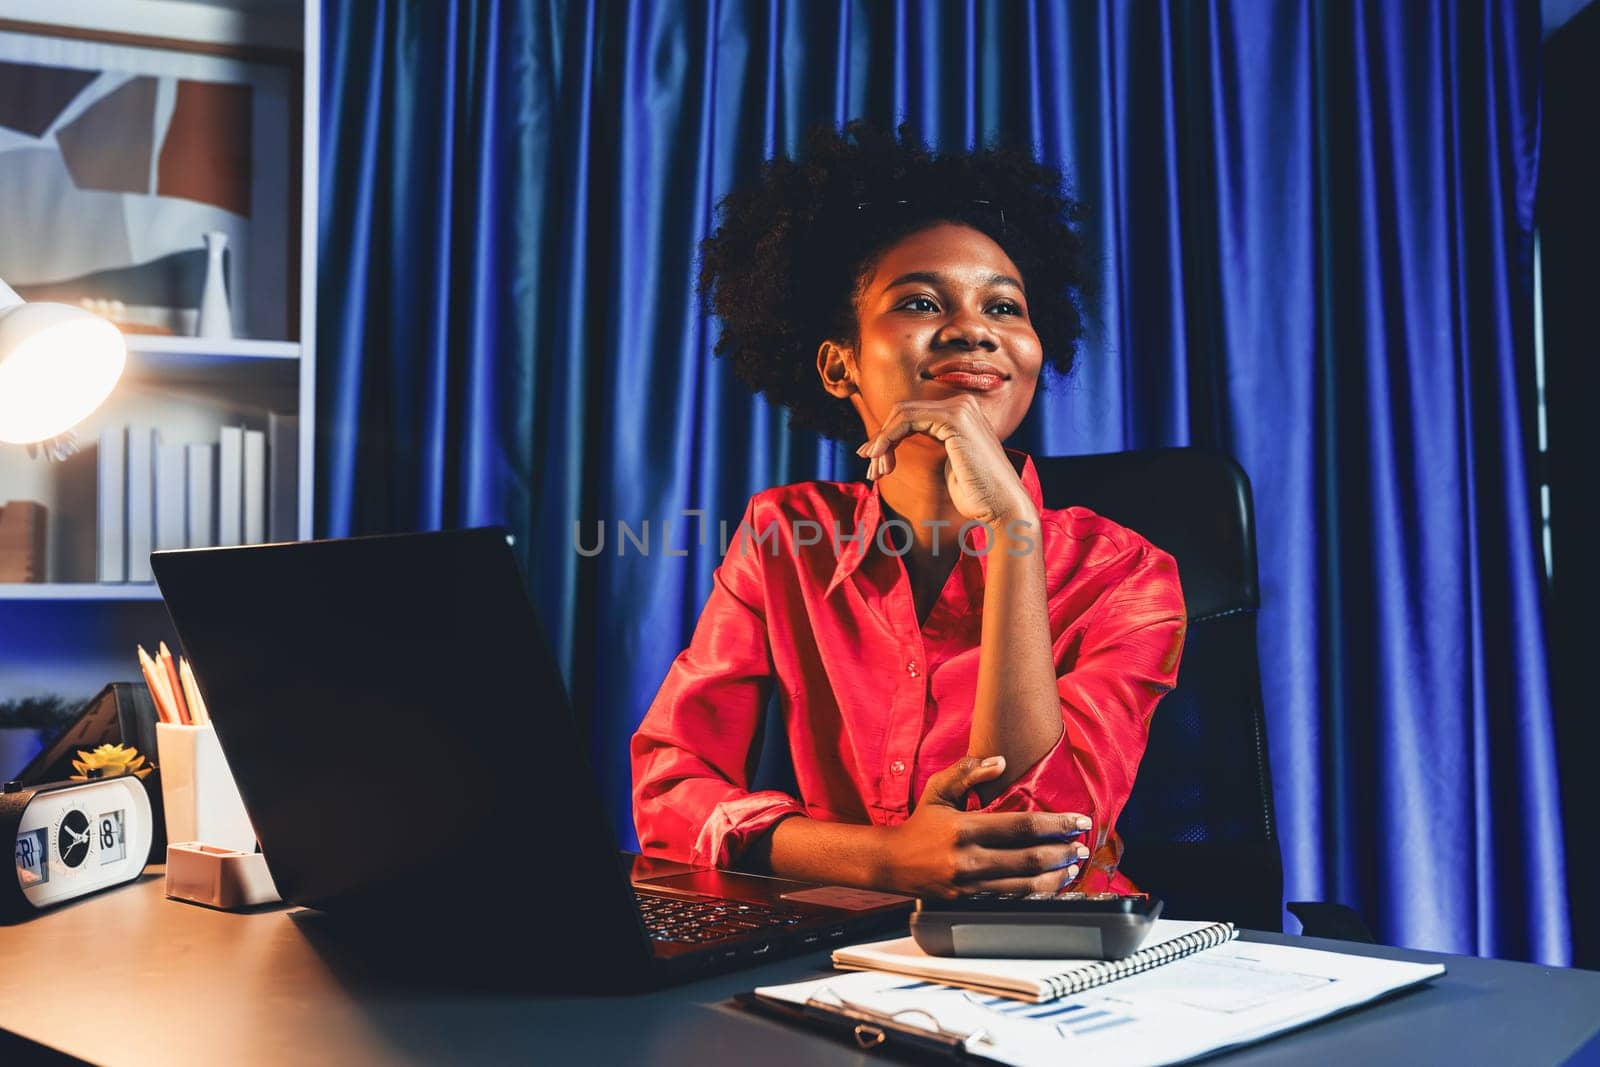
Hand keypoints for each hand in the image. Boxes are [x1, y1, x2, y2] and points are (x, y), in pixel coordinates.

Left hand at [856, 395, 1035, 527]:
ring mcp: (960, 409)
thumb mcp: (949, 464)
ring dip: (882, 443)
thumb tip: (901, 441)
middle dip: (882, 439)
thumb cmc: (976, 494)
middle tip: (871, 468)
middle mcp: (962, 404)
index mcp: (962, 413)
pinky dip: (889, 439)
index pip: (912, 414)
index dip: (888, 436)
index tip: (873, 459)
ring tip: (876, 471)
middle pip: (904, 411)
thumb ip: (933, 444)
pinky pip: (908, 420)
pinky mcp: (954, 419)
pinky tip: (882, 459)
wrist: (1001, 507)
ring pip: (902, 414)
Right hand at [876, 755, 1091, 899]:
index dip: (1056, 824)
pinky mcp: (968, 900)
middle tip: (1082, 847)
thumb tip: (1000, 762)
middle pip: (1029, 857)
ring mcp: (969, 883)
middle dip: (1062, 853)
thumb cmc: (919, 825)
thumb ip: (968, 773)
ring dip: (1054, 877)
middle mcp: (968, 858)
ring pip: (1024, 884)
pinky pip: (1010, 899)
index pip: (1022, 825)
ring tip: (1072, 868)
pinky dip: (1035, 893)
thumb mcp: (939, 791)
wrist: (890, 863)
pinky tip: (1050, 885)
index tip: (1079, 821)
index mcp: (965, 828)